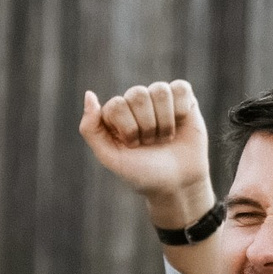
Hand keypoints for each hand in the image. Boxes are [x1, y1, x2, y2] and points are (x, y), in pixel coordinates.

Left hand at [79, 81, 213, 224]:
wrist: (177, 185)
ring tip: (165, 137)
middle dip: (147, 126)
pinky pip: (180, 88)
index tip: (134, 146)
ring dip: (164, 121)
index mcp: (115, 114)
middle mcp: (135, 103)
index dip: (129, 129)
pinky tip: (180, 124)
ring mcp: (159, 99)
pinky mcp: (183, 98)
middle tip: (151, 143)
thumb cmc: (142, 173)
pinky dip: (181, 110)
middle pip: (137, 94)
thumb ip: (90, 128)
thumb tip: (89, 94)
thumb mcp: (110, 157)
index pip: (117, 104)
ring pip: (159, 90)